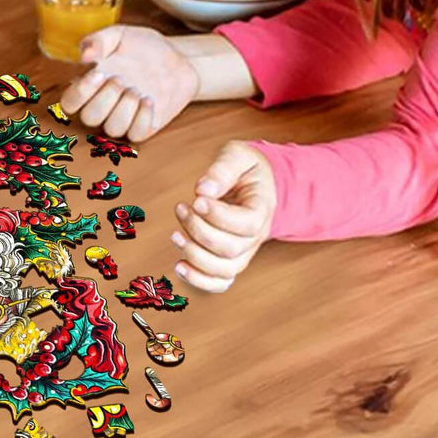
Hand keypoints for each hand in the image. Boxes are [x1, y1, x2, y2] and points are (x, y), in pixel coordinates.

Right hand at [60, 25, 198, 140]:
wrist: (179, 59)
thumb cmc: (144, 47)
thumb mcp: (119, 35)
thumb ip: (98, 41)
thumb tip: (84, 56)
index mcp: (91, 84)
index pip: (70, 102)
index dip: (79, 93)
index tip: (98, 73)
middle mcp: (104, 105)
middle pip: (89, 118)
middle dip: (104, 99)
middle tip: (121, 78)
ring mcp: (124, 117)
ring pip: (112, 129)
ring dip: (124, 108)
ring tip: (137, 89)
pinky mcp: (144, 127)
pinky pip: (135, 134)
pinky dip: (142, 118)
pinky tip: (149, 99)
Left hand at [171, 141, 276, 292]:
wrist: (256, 183)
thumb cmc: (245, 168)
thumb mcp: (238, 155)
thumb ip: (223, 169)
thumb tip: (203, 190)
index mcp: (262, 209)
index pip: (246, 224)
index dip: (218, 216)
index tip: (196, 199)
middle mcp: (256, 236)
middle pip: (231, 249)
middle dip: (199, 230)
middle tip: (181, 208)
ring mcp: (244, 251)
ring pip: (224, 270)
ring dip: (195, 255)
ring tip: (175, 235)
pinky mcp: (229, 259)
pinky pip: (220, 282)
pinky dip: (199, 280)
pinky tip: (179, 266)